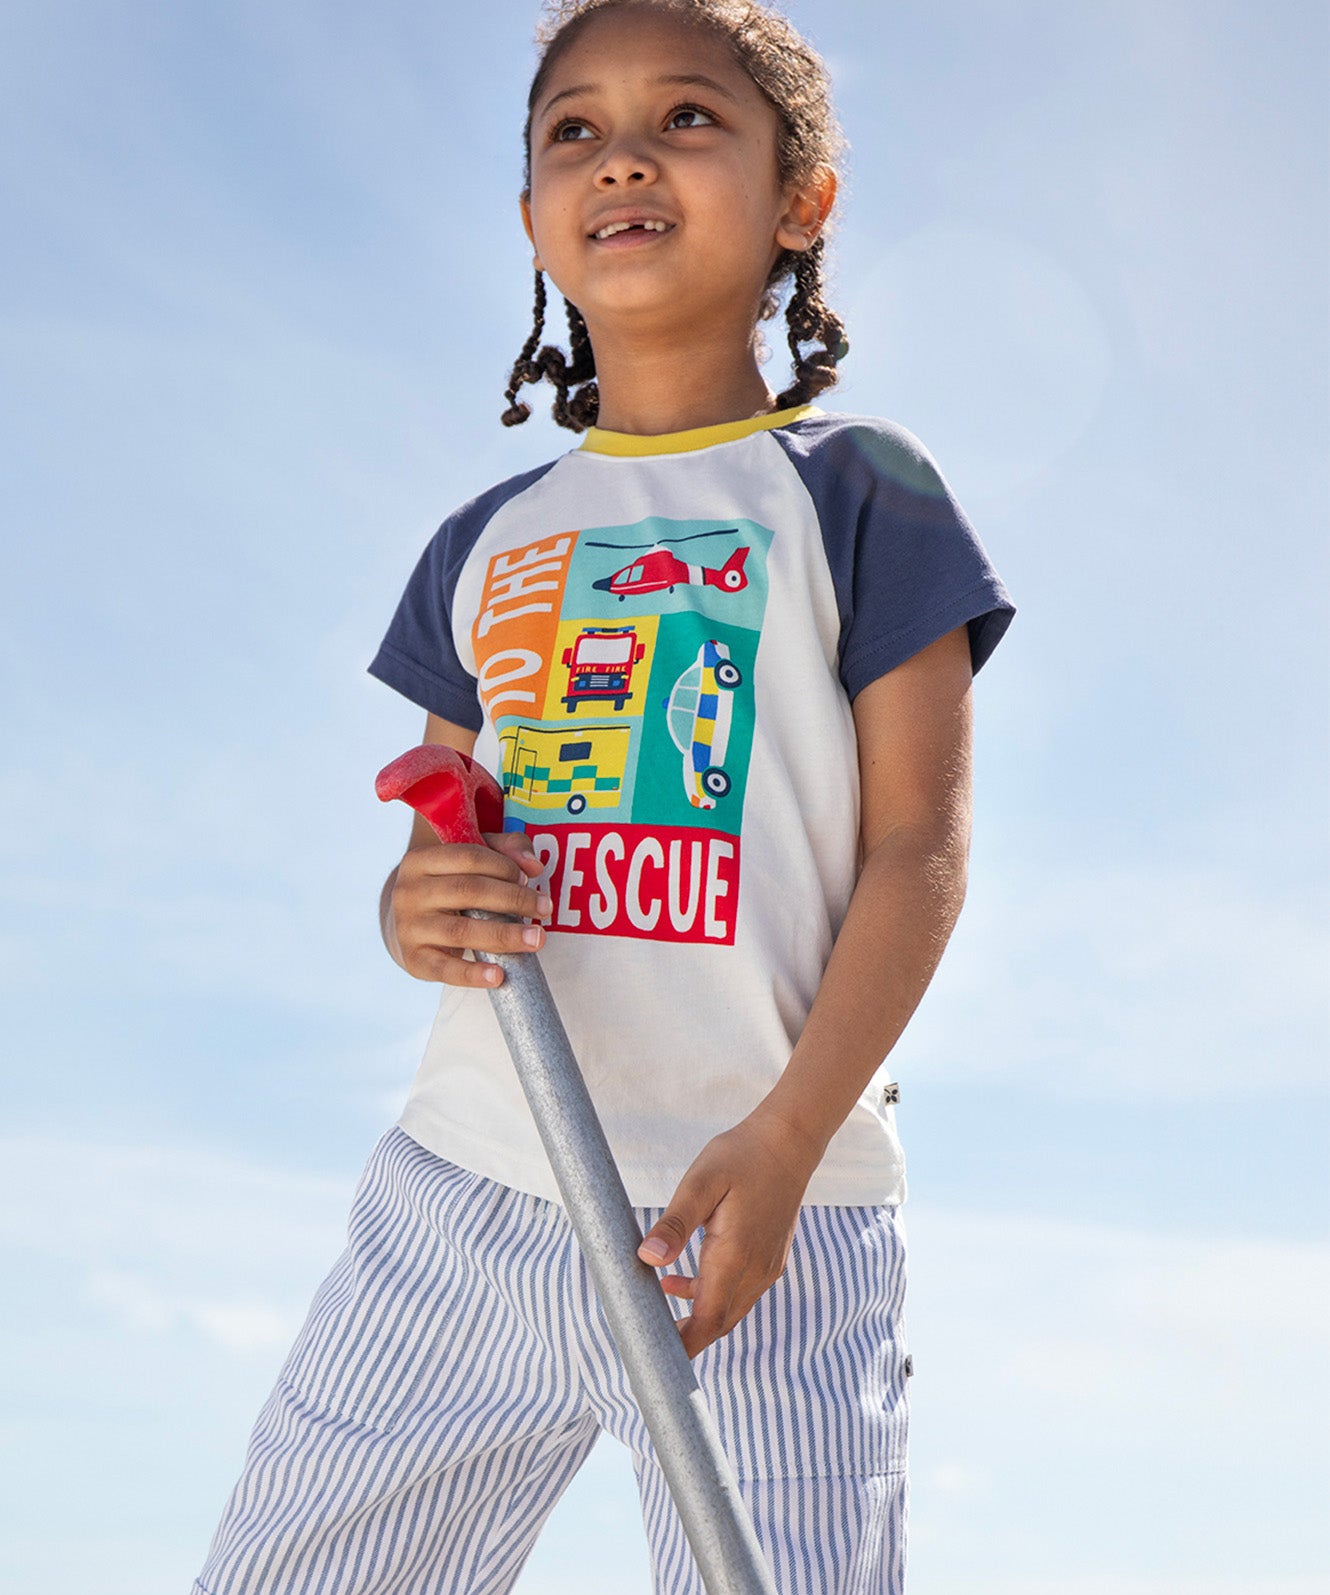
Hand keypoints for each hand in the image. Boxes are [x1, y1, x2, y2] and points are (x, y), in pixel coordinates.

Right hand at [386, 833, 552, 986]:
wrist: (408, 923)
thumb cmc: (449, 884)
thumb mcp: (472, 859)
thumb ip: (506, 850)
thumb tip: (534, 867)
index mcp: (420, 859)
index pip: (469, 857)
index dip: (504, 867)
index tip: (528, 879)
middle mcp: (408, 891)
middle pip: (468, 891)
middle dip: (513, 899)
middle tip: (545, 909)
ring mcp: (408, 927)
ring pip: (461, 931)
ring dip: (504, 935)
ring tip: (536, 939)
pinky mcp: (413, 959)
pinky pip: (444, 969)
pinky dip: (472, 974)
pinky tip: (498, 976)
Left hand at [636, 1105, 825, 1358]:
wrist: (788, 1142)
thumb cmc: (741, 1156)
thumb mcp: (701, 1182)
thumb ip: (675, 1223)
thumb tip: (648, 1259)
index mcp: (735, 1256)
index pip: (708, 1320)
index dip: (683, 1344)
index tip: (655, 1356)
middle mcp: (756, 1269)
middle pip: (719, 1323)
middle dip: (687, 1338)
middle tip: (647, 1341)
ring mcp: (767, 1266)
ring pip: (729, 1310)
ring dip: (697, 1315)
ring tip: (656, 1305)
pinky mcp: (770, 1258)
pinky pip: (739, 1292)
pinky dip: (711, 1297)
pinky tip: (682, 1280)